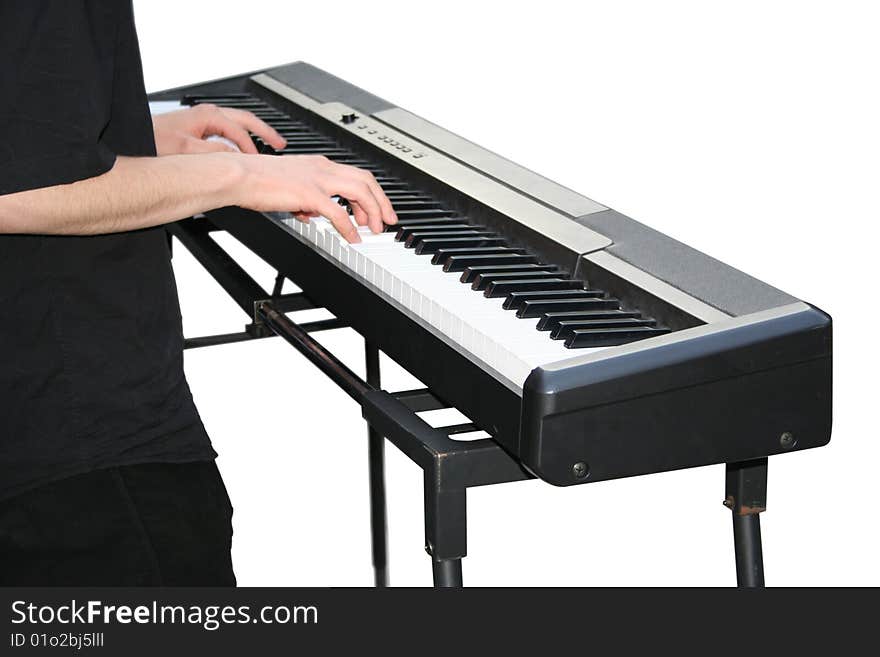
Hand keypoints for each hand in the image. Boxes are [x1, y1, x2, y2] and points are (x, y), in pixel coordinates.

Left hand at [152, 104, 286, 155]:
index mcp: (208, 116)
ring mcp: (203, 120)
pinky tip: (241, 150)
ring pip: (237, 124)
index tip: (260, 164)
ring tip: (268, 144)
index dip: (252, 149)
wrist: (132, 139)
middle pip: (246, 120)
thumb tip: (236, 157)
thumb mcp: (185, 149)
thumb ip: (214, 152)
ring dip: (254, 134)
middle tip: (281, 144)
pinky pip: (227, 131)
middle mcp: (207, 115)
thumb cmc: (152, 141)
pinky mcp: (198, 128)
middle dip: (265, 132)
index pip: (240, 133)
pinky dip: (239, 139)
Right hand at [234, 154, 397, 241]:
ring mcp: (317, 179)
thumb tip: (311, 213)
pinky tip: (353, 238)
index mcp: (319, 164)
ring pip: (360, 192)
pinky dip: (350, 227)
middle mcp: (323, 168)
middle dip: (382, 202)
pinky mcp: (309, 193)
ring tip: (375, 230)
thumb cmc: (255, 180)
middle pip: (366, 180)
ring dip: (372, 212)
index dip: (372, 193)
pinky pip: (338, 212)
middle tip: (388, 221)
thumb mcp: (288, 186)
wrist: (238, 174)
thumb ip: (304, 198)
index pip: (356, 175)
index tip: (378, 210)